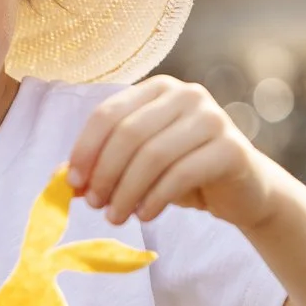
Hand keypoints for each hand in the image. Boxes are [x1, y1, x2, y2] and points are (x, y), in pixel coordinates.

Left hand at [65, 75, 278, 230]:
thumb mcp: (140, 163)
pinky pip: (180, 175)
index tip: (73, 182)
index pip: (109, 114)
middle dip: (105, 173)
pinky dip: (155, 198)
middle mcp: (187, 94)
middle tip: (93, 204)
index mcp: (159, 88)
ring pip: (153, 156)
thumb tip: (61, 178)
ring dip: (127, 191)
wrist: (244, 191)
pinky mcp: (231, 148)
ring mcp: (212, 118)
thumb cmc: (184, 172)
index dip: (85, 149)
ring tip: (116, 216)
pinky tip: (144, 215)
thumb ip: (105, 162)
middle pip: (128, 134)